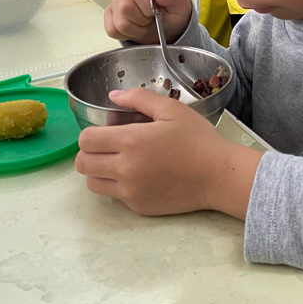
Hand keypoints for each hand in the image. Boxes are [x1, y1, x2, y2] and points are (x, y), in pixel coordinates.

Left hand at [74, 88, 261, 217]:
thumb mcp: (172, 109)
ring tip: (120, 163)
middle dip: (91, 153)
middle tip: (110, 148)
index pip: (86, 140)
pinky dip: (120, 187)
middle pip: (82, 164)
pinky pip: (115, 196)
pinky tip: (141, 177)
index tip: (107, 132)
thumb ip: (139, 99)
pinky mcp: (138, 207)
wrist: (219, 175)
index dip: (92, 134)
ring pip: (93, 183)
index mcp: (131, 141)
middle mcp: (125, 169)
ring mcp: (130, 192)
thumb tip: (113, 96)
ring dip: (100, 172)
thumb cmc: (198, 139)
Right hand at [103, 0, 192, 43]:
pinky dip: (124, 34)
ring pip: (118, 21)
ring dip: (134, 29)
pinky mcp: (110, 12)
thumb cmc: (174, 14)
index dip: (147, 8)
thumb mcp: (180, 7)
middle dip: (141, 20)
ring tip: (144, 24)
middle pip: (125, 7)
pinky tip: (134, 28)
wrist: (167, 26)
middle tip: (150, 20)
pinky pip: (111, 29)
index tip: (156, 13)